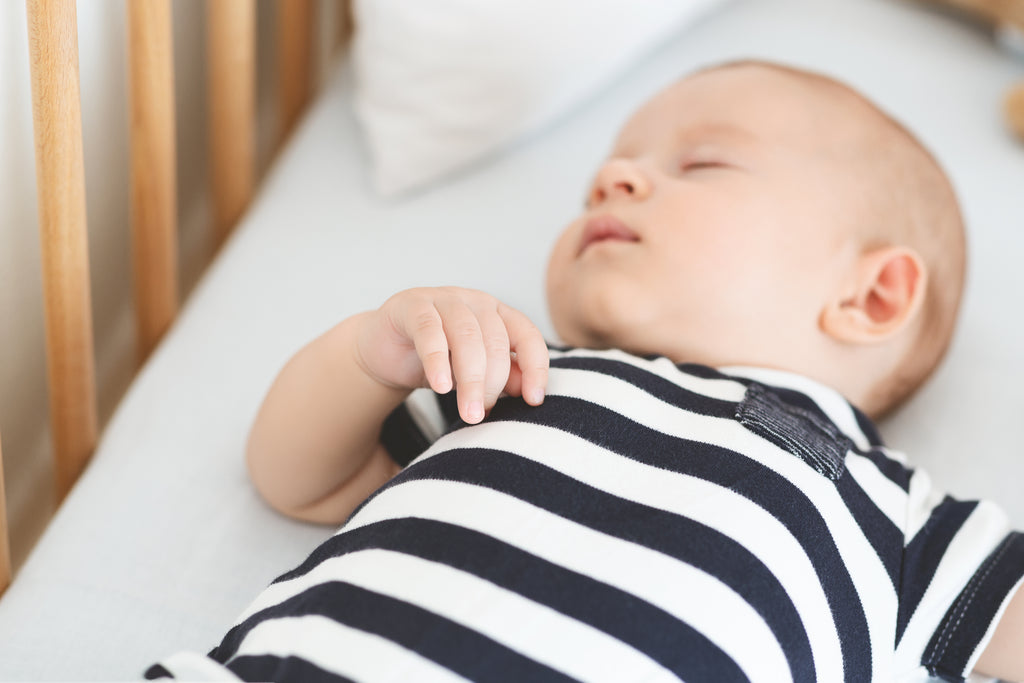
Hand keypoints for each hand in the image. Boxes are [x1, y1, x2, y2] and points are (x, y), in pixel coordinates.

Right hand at [355, 287, 548, 423]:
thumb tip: (529, 392)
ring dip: (470, 379)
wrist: (385, 350)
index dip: (535, 367)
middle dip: (492, 384)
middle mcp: (476, 302)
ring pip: (467, 336)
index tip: (534, 400)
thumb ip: (503, 378)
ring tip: (468, 414)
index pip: (527, 336)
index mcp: (498, 314)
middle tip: (481, 415)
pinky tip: (441, 387)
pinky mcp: (412, 306)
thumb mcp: (474, 374)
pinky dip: (437, 361)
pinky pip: (429, 331)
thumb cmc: (438, 362)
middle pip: (496, 341)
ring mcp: (444, 299)